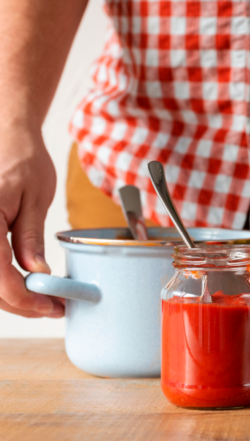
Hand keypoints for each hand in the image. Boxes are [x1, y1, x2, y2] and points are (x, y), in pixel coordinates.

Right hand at [0, 127, 61, 317]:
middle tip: (52, 307)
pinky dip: (0, 279)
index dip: (23, 297)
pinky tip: (23, 283)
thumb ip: (30, 239)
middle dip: (18, 302)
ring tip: (42, 298)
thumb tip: (37, 275)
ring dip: (7, 295)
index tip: (50, 307)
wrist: (4, 134)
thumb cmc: (20, 158)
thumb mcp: (35, 198)